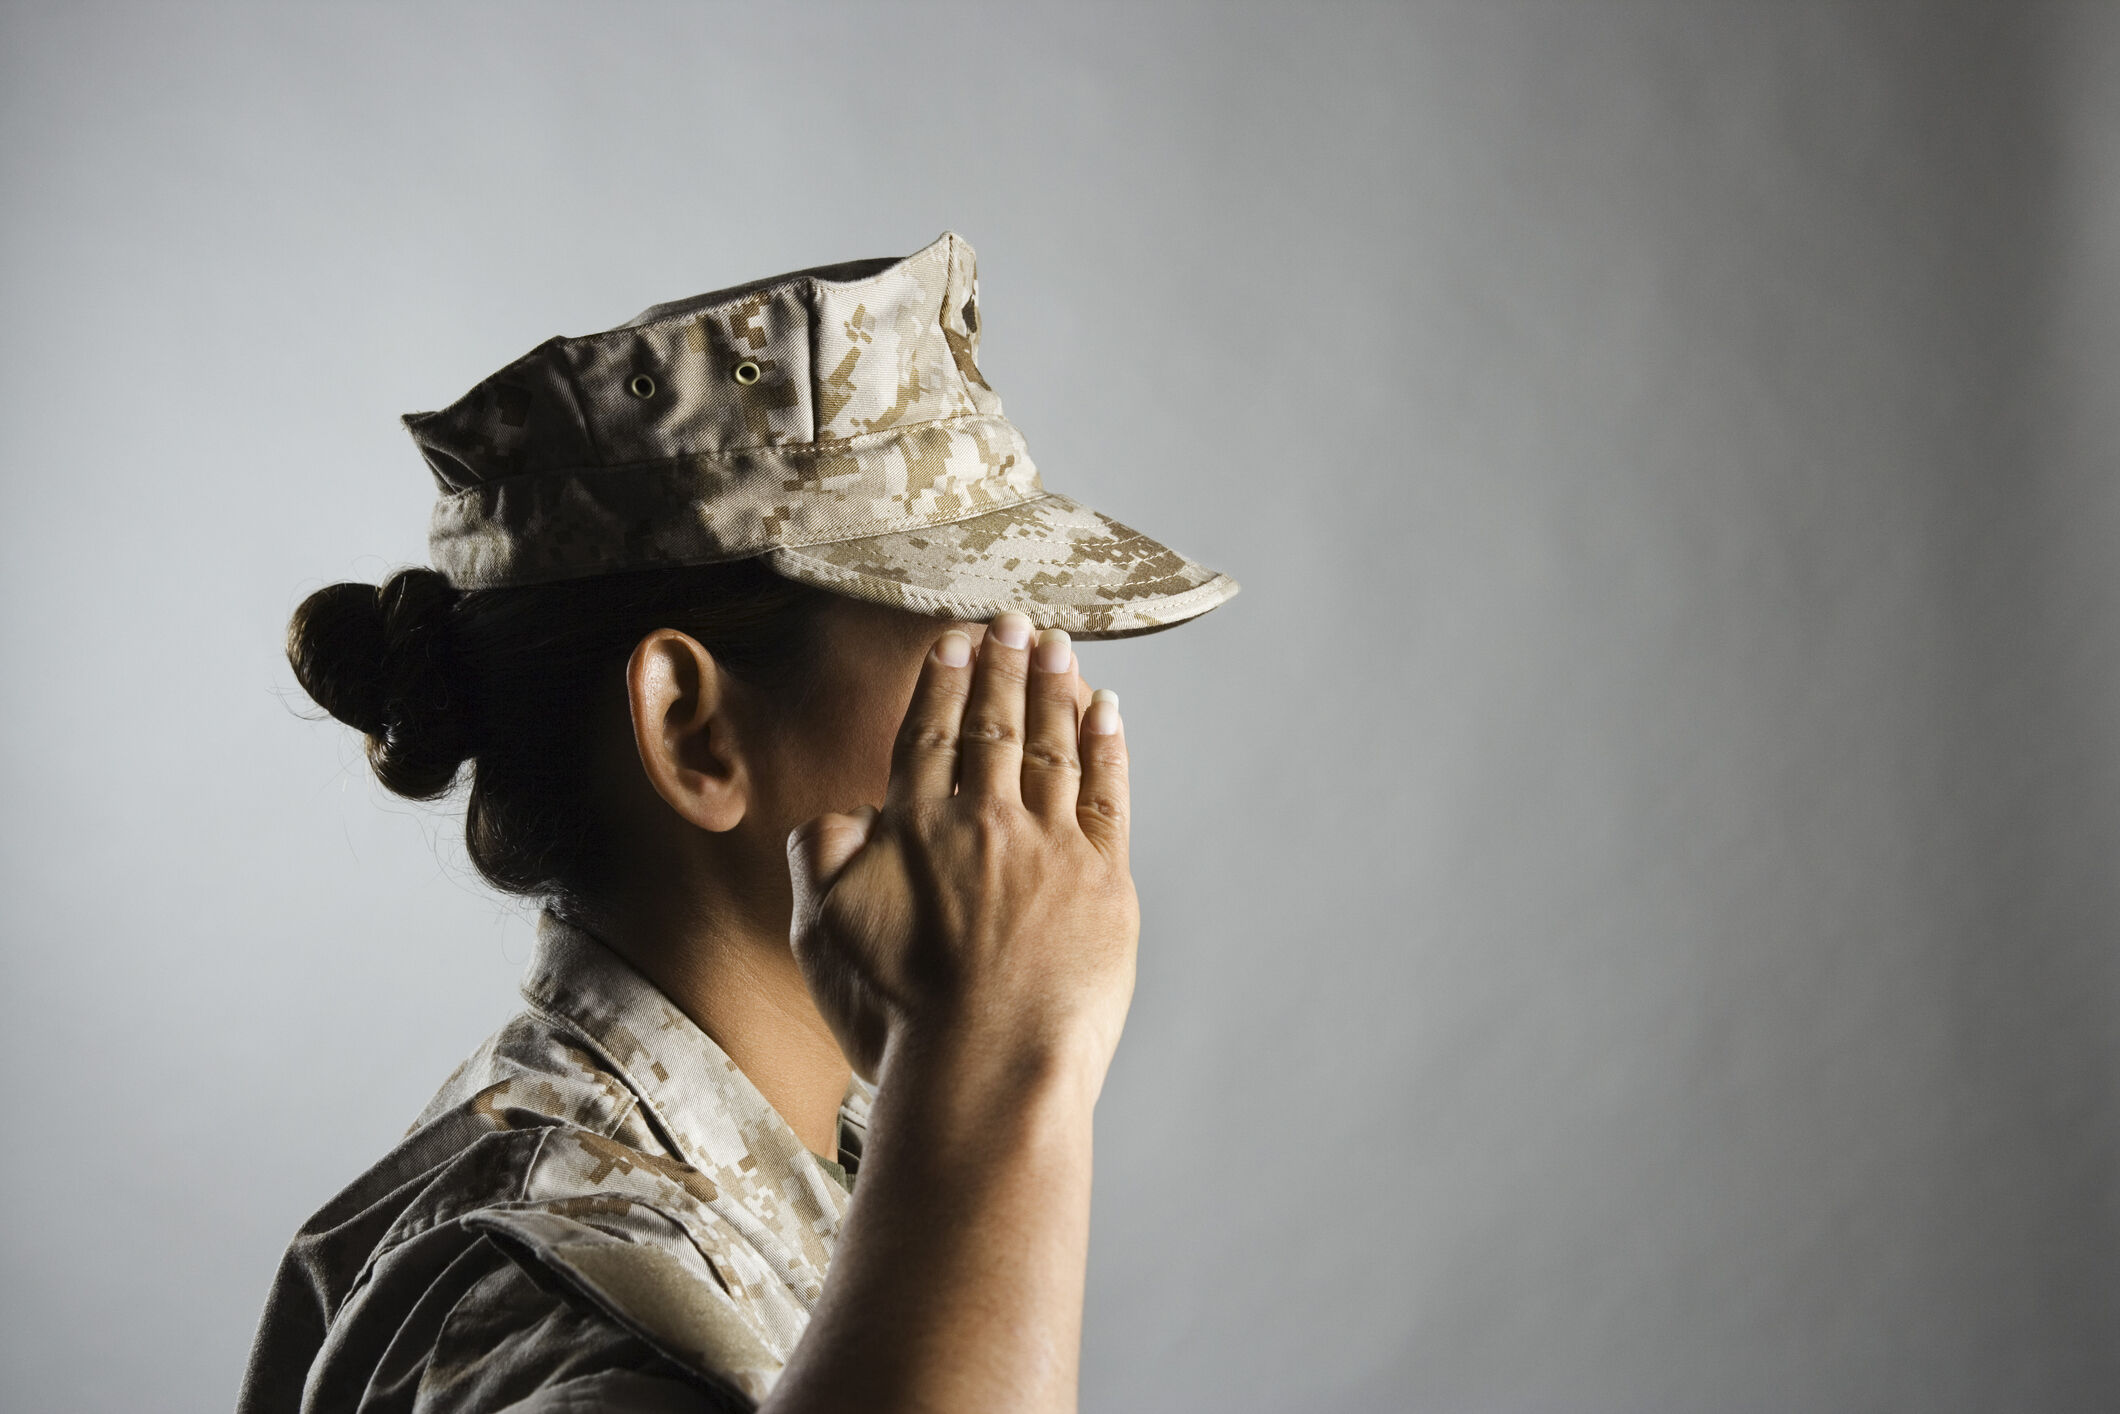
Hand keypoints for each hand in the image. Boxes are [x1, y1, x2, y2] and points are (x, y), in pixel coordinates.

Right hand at [785, 612, 1138, 1089]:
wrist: (984, 1069)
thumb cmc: (896, 1016)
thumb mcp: (820, 932)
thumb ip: (819, 855)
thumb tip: (845, 812)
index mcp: (914, 827)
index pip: (930, 734)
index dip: (944, 680)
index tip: (956, 638)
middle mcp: (984, 821)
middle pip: (996, 724)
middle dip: (1005, 664)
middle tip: (1015, 620)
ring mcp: (1051, 848)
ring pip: (1053, 746)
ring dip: (1055, 689)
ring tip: (1057, 646)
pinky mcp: (1105, 884)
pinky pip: (1108, 796)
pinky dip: (1107, 747)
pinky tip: (1107, 712)